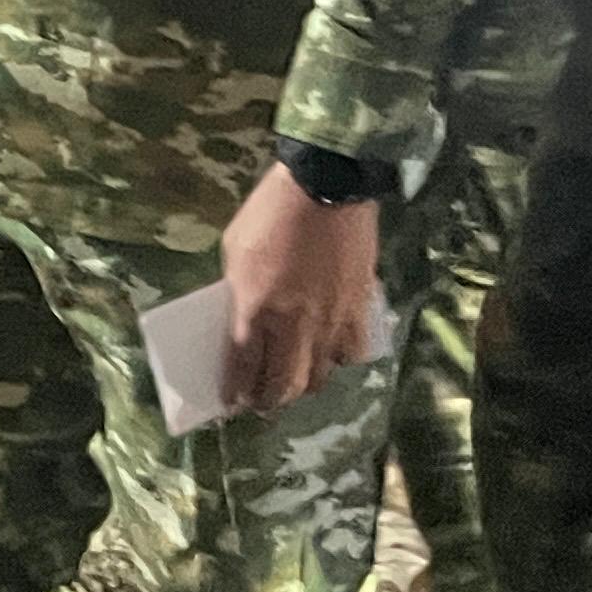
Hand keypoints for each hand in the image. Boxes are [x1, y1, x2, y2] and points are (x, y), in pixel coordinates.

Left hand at [219, 162, 382, 414]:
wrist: (327, 188)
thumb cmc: (270, 212)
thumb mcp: (235, 250)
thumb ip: (238, 291)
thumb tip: (242, 319)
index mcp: (255, 307)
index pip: (243, 366)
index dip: (236, 390)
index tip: (231, 400)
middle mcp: (293, 324)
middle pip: (284, 383)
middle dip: (269, 400)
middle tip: (261, 403)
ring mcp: (330, 321)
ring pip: (320, 377)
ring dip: (303, 387)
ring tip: (293, 385)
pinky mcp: (359, 310)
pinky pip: (351, 352)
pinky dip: (338, 361)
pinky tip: (329, 356)